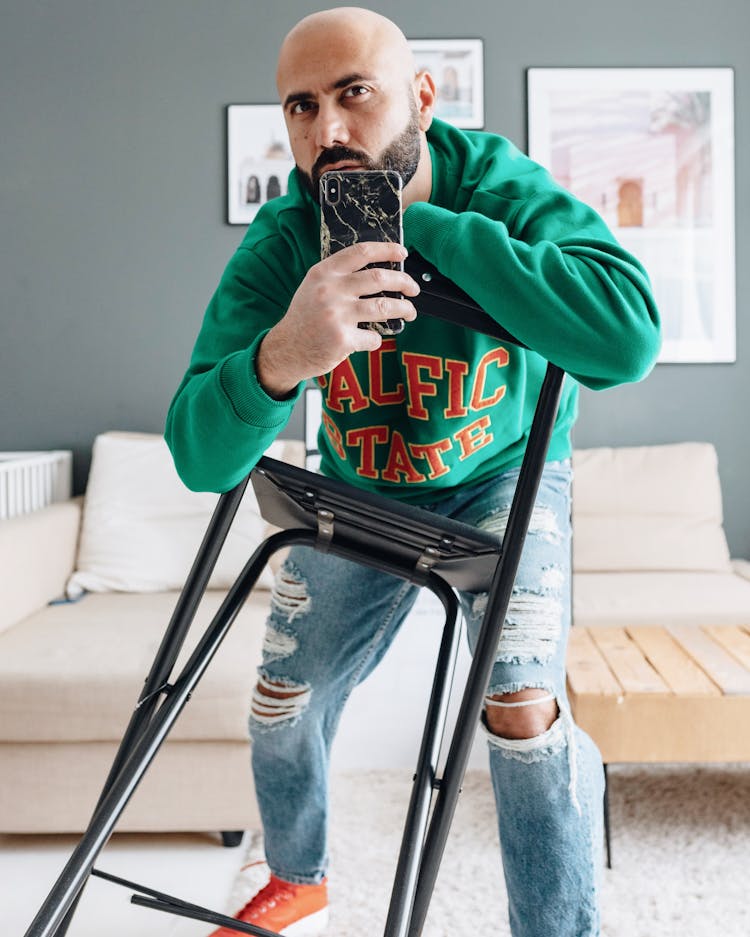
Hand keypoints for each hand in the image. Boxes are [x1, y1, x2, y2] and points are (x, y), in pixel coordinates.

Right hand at [257, 241, 418, 397]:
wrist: (286, 349)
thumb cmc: (305, 318)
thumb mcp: (314, 288)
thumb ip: (339, 277)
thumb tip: (380, 273)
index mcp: (324, 273)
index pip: (361, 252)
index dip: (387, 250)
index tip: (402, 254)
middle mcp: (330, 290)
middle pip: (380, 278)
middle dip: (404, 282)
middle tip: (414, 289)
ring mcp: (336, 315)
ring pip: (384, 307)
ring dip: (404, 309)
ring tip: (409, 312)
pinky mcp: (342, 339)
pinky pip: (373, 337)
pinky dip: (376, 339)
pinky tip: (370, 339)